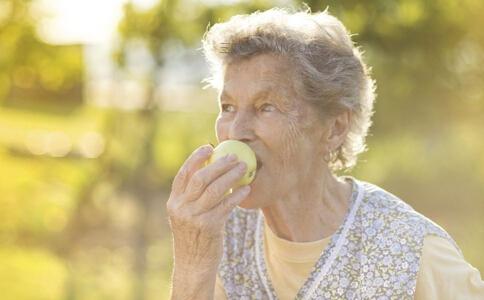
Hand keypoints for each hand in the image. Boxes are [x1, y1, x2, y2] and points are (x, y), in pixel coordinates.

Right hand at [166, 145, 250, 272]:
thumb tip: (210, 170)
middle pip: (200, 178)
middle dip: (218, 164)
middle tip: (234, 157)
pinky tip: (246, 188)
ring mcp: (194, 217)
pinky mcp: (209, 226)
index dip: (195, 158)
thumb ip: (191, 197)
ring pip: (215, 189)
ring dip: (231, 175)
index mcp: (173, 202)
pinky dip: (237, 194)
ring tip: (243, 168)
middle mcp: (181, 208)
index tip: (209, 147)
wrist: (192, 265)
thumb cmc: (193, 237)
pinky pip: (226, 205)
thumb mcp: (184, 215)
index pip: (183, 174)